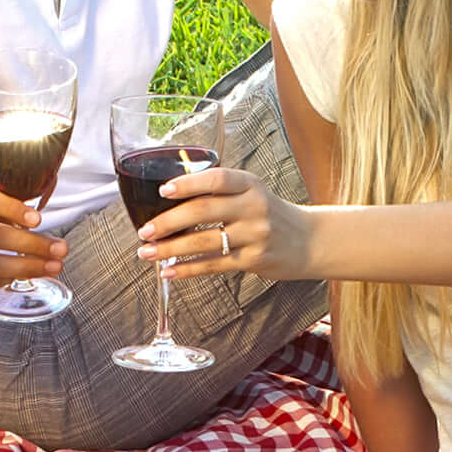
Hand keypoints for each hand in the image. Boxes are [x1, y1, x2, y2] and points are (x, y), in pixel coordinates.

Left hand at [139, 166, 302, 278]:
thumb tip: (167, 197)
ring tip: (147, 253)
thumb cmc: (268, 213)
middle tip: (144, 230)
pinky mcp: (254, 260)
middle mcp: (254, 207)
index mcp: (249, 184)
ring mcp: (255, 235)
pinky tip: (168, 272)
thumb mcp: (250, 192)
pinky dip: (187, 270)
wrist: (308, 240)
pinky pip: (214, 265)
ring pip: (205, 242)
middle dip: (169, 222)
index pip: (216, 179)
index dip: (188, 183)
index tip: (163, 191)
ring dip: (171, 249)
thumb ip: (218, 191)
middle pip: (204, 211)